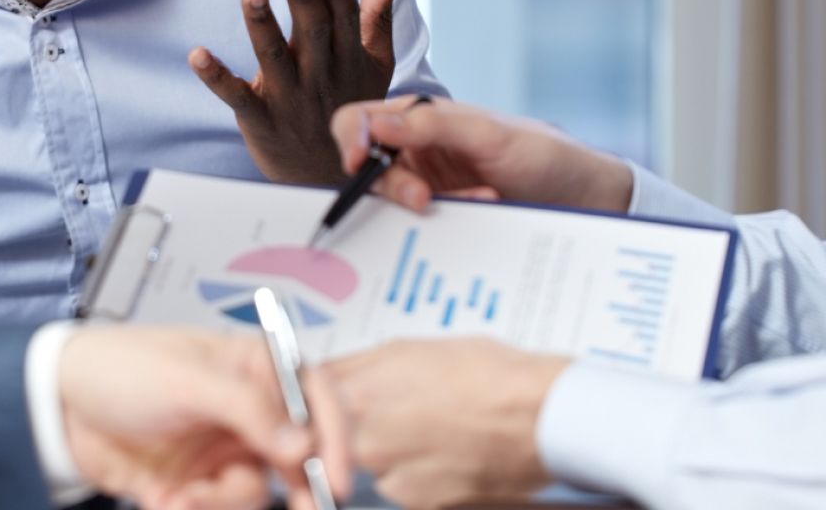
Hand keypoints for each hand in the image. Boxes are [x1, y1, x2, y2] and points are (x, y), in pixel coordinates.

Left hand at [60, 327, 351, 509]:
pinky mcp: (197, 488)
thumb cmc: (119, 367)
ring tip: (186, 499)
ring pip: (257, 493)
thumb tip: (302, 441)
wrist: (57, 407)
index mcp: (252, 368)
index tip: (337, 475)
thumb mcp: (186, 377)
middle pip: (299, 456)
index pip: (314, 397)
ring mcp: (222, 453)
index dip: (334, 435)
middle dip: (302, 489)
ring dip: (225, 504)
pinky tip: (167, 501)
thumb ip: (247, 407)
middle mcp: (245, 413)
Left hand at [190, 0, 404, 184]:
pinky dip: (215, 77)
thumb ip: (378, 17)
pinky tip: (197, 54)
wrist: (327, 175)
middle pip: (312, 33)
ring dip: (262, 24)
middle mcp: (320, 76)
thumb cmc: (349, 103)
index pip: (345, 19)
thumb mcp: (375, 64)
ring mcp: (289, 98)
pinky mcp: (259, 118)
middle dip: (302, 1)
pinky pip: (235, 96)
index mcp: (348, 58)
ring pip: (273, 57)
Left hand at [326, 339, 566, 509]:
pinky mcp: (419, 504)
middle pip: (328, 440)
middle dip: (341, 427)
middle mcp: (368, 443)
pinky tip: (441, 449)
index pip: (302, 404)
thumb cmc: (486, 375)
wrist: (541, 416)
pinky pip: (398, 486)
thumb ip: (354, 367)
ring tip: (424, 426)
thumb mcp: (406, 350)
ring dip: (382, 449)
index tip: (312, 401)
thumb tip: (323, 373)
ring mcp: (393, 479)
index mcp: (358, 397)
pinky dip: (412, 470)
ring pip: (366, 464)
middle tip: (383, 411)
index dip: (307, 402)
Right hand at [330, 96, 633, 213]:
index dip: (349, 139)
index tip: (356, 162)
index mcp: (419, 116)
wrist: (583, 196)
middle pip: (369, 167)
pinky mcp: (442, 214)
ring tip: (474, 201)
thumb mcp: (489, 134)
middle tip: (422, 198)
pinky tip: (482, 208)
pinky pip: (421, 224)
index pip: (359, 121)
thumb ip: (432, 125)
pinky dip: (446, 220)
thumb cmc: (542, 152)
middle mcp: (416, 149)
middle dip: (393, 184)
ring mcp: (427, 183)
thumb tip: (376, 126)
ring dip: (424, 203)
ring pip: (393, 200)